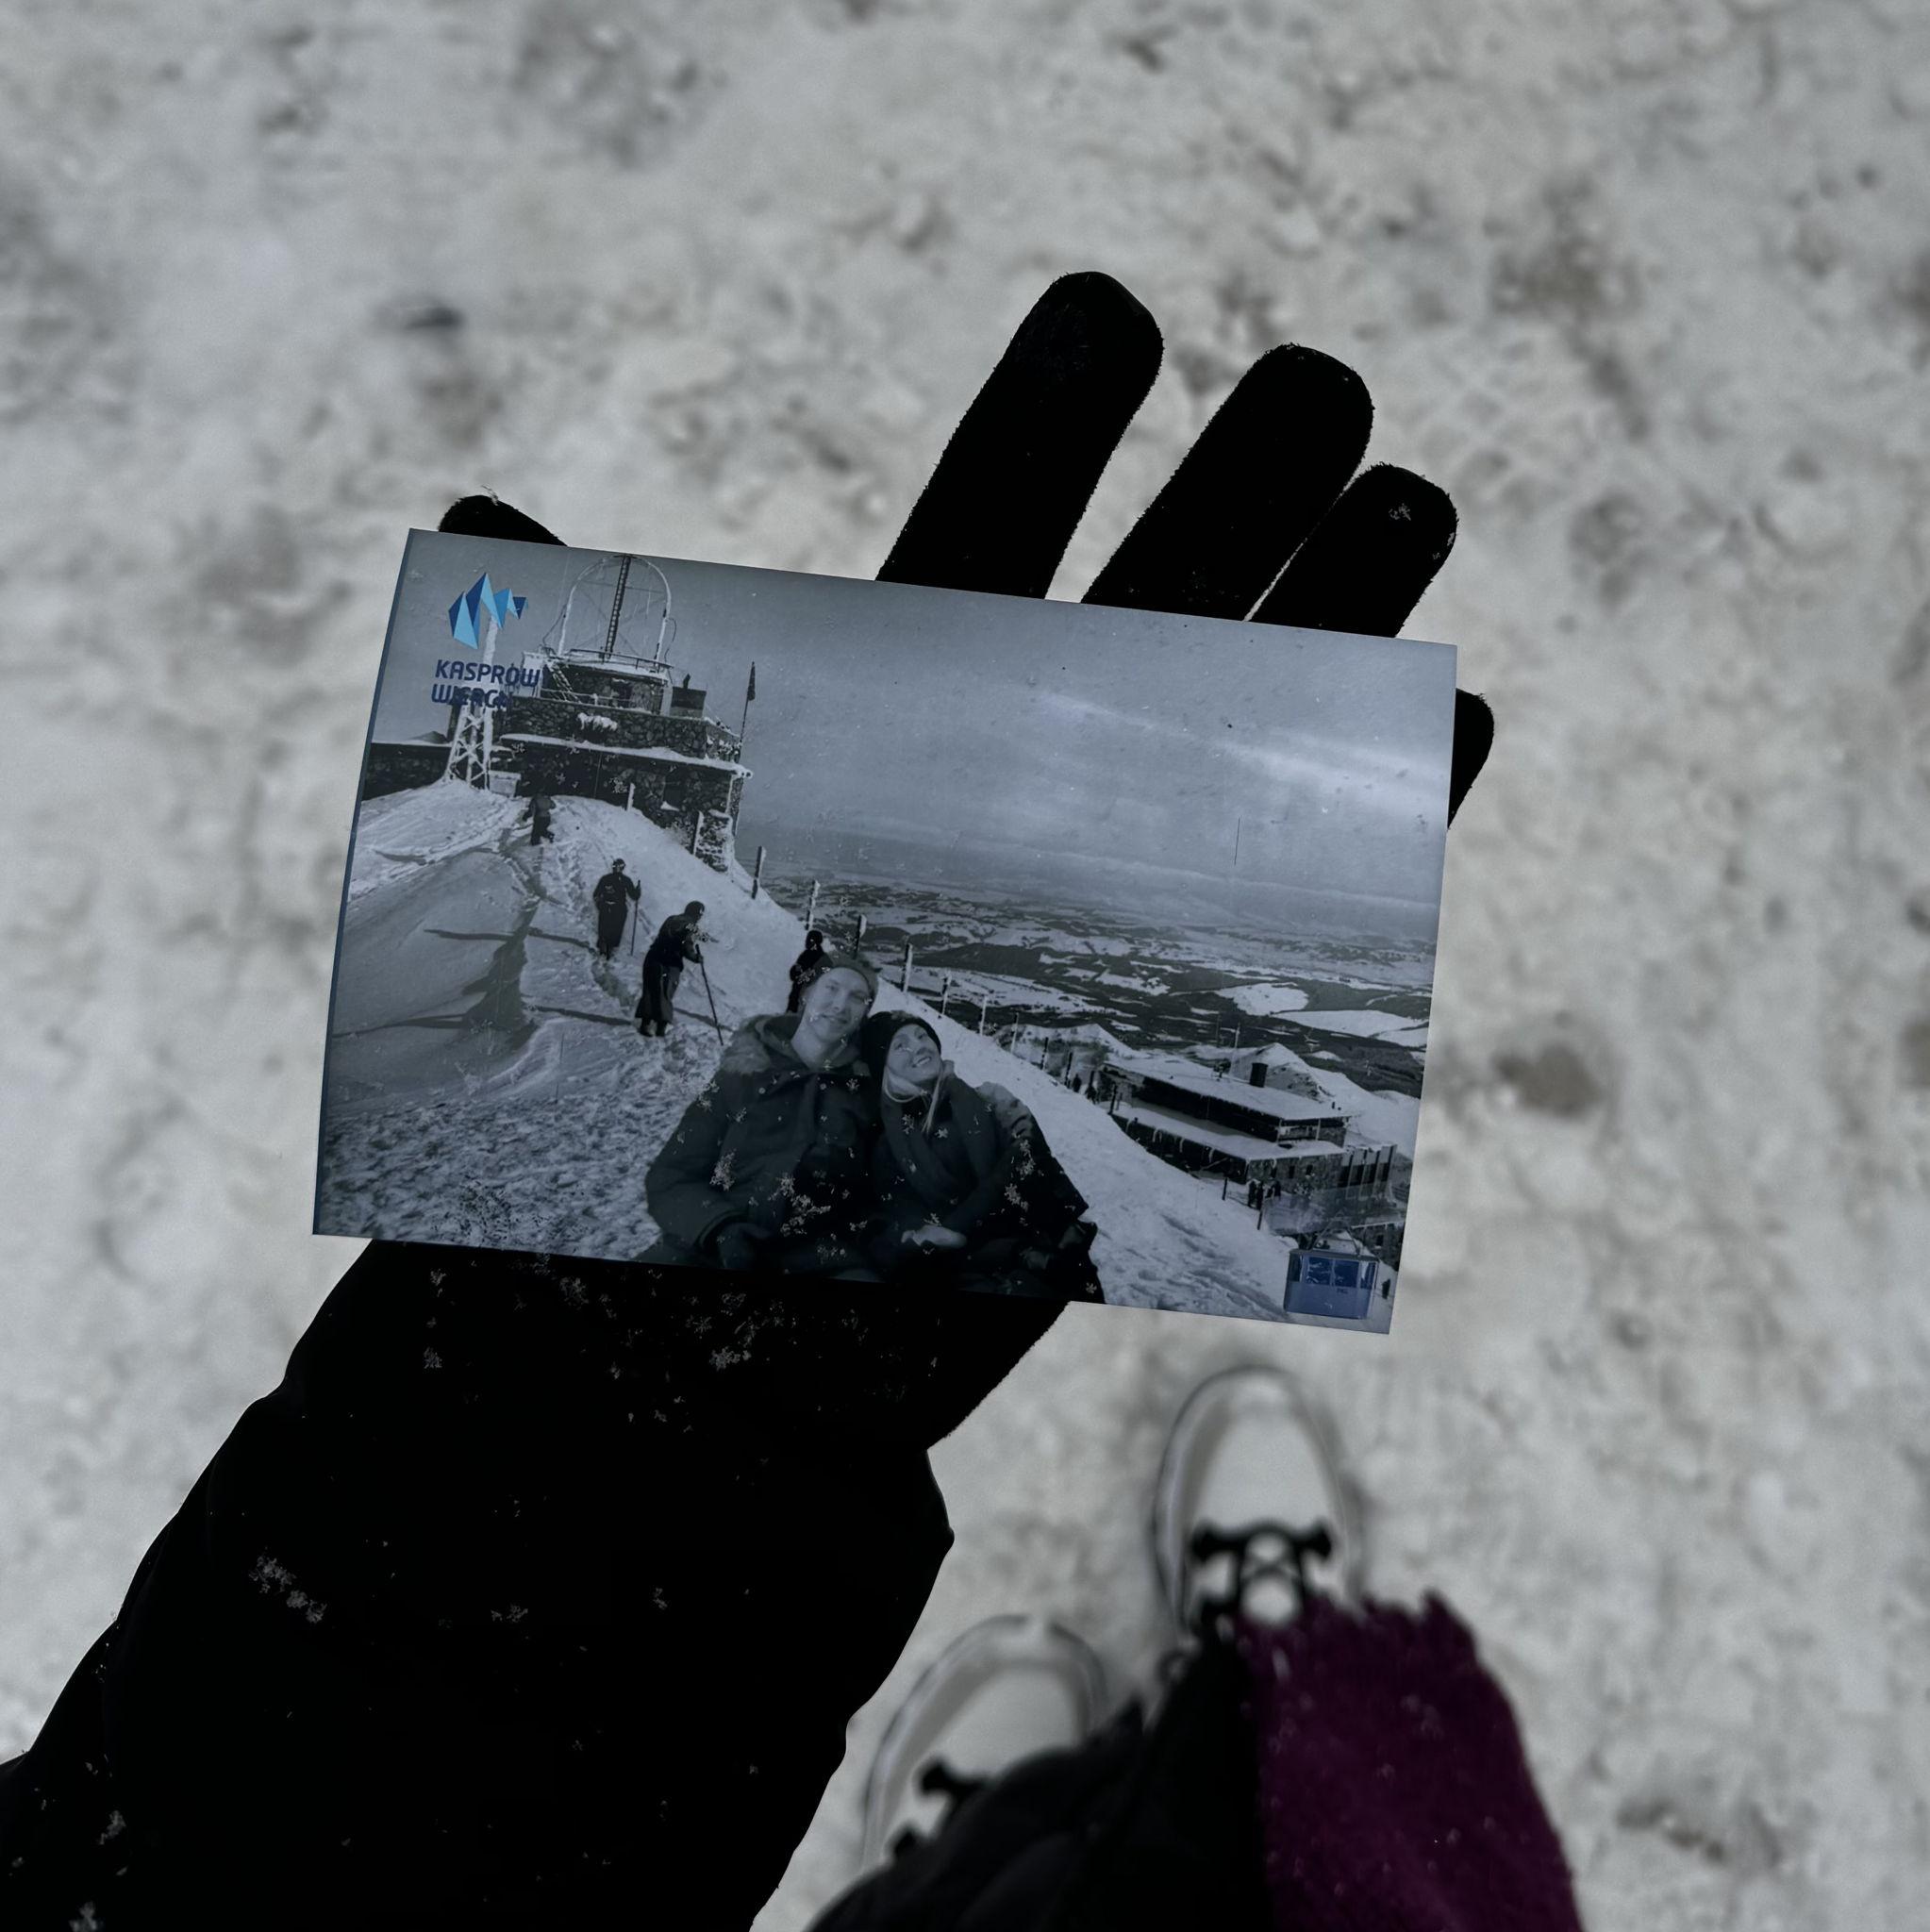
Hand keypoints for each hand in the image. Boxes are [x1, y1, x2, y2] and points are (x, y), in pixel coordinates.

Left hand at [438, 270, 1489, 1439]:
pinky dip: (1364, 824)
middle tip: (1322, 380)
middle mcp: (1000, 820)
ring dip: (1324, 630)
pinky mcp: (1138, 1051)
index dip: (1043, 439)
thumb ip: (554, 698)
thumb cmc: (616, 1115)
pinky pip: (1282, 920)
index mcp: (873, 755)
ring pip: (1231, 749)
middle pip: (1137, 626)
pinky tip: (1438, 726)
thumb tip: (471, 518)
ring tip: (1411, 499)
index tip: (1120, 317)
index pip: (970, 558)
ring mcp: (1088, 925)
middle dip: (1228, 501)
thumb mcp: (563, 888)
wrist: (689, 1337)